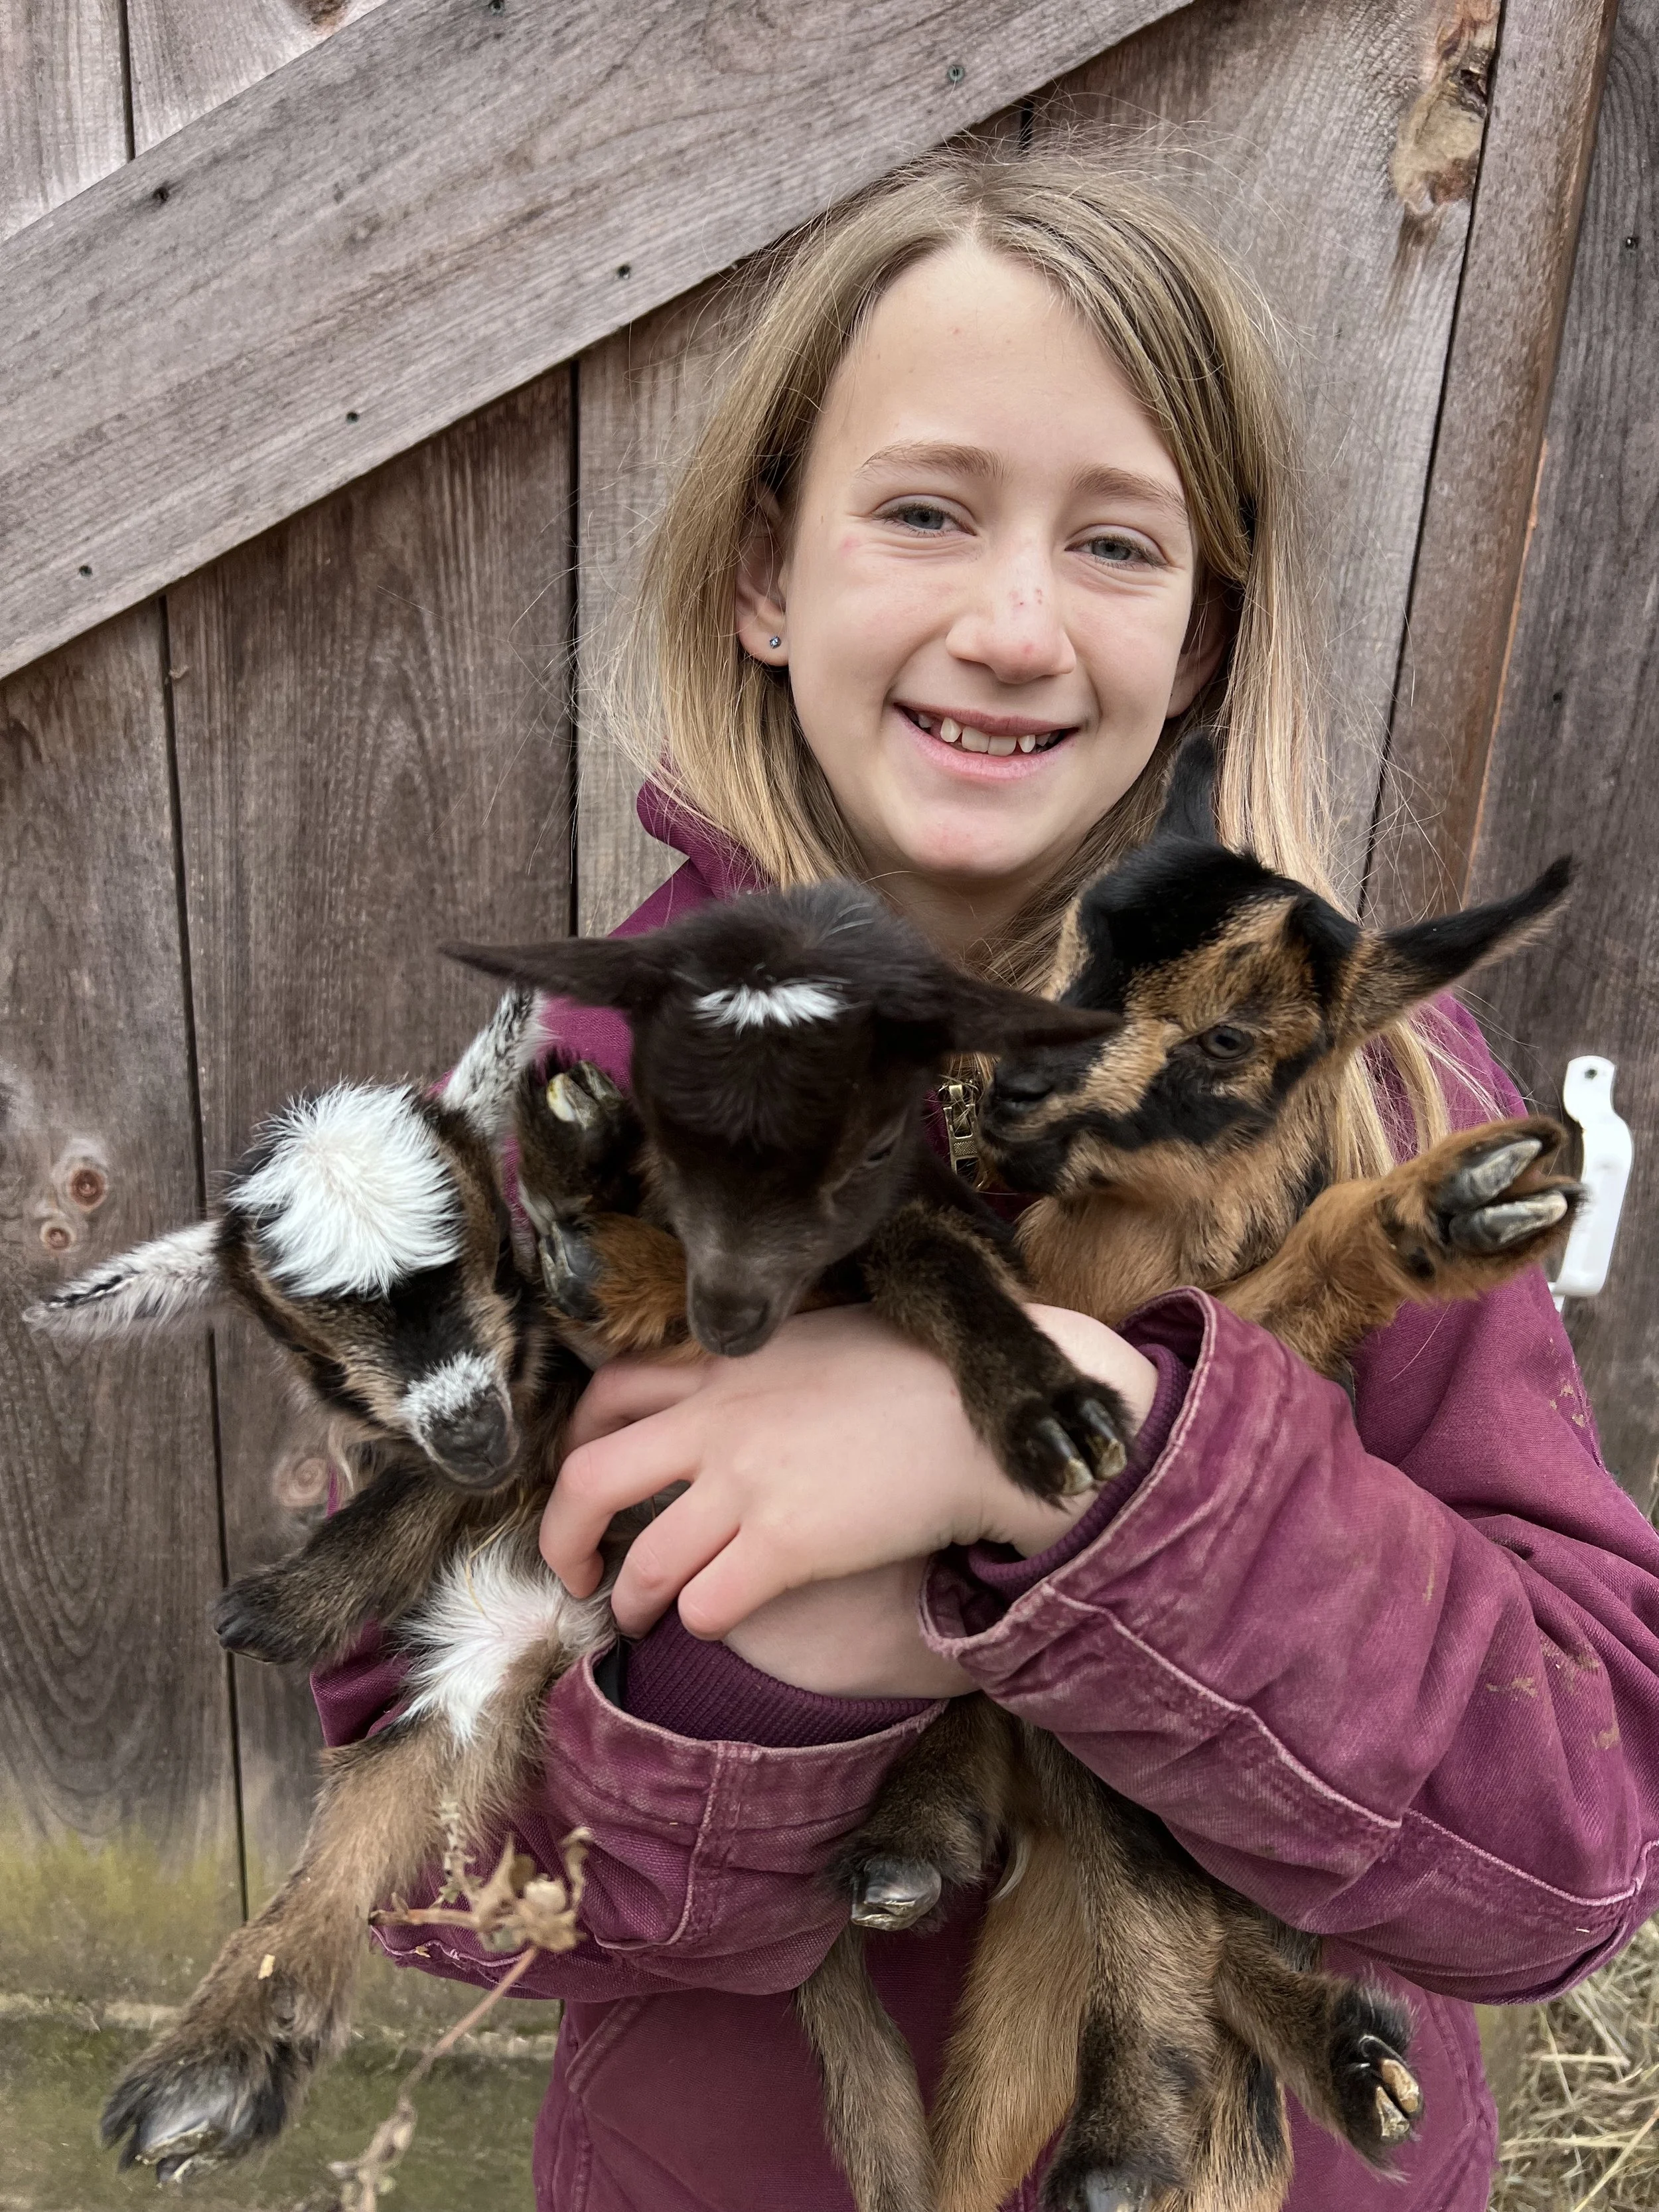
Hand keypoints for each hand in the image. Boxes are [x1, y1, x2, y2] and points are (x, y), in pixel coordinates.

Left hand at [544, 1303, 1154, 1644]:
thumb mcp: (821, 1340)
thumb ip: (762, 1366)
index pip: (608, 1390)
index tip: (586, 1477)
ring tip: (636, 1617)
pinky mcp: (787, 1545)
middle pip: (588, 1478)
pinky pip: (707, 1604)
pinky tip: (715, 1621)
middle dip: (562, 1535)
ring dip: (629, 1600)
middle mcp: (720, 1420)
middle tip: (573, 1568)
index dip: (578, 1440)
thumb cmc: (924, 1377)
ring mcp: (749, 1484)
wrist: (989, 1421)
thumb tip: (735, 1395)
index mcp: (727, 1363)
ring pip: (642, 1561)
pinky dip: (698, 1622)